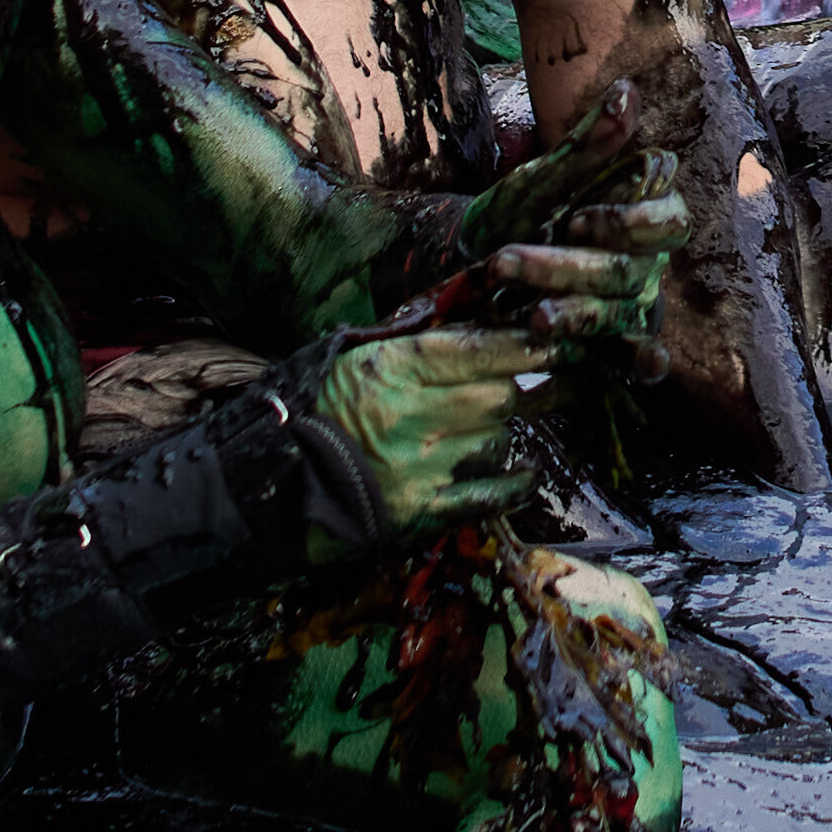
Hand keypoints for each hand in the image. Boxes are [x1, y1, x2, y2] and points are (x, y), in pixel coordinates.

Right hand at [296, 303, 559, 538]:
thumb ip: (415, 342)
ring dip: (499, 433)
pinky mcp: (423, 510)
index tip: (551, 340)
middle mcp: (409, 416)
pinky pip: (489, 495)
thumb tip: (478, 320)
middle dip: (512, 389)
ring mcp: (419, 467)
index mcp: (391, 370)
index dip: (523, 344)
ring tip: (479, 428)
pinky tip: (526, 474)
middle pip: (498, 396)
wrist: (280, 480)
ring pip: (495, 441)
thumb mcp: (357, 358)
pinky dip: (514, 484)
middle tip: (516, 385)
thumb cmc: (319, 409)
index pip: (477, 349)